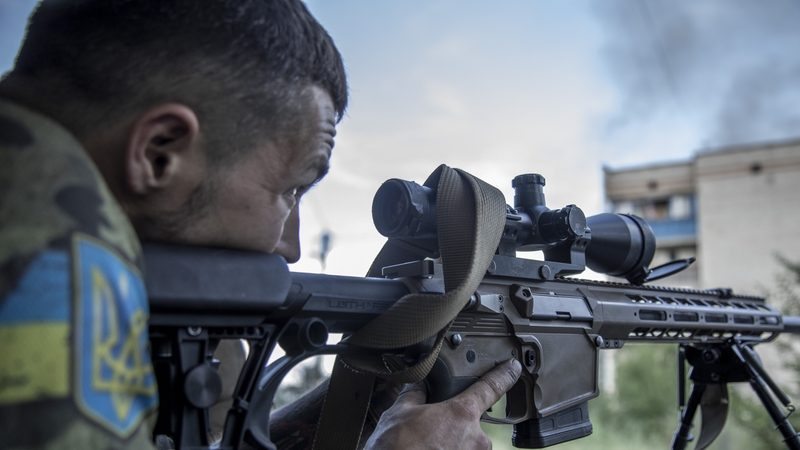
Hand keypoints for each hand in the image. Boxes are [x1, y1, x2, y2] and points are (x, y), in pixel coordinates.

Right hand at [364, 358, 522, 449]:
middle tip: (429, 431)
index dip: (504, 375)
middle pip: (472, 423)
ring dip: (450, 444)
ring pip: (466, 445)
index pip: (490, 387)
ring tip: (425, 445)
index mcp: (461, 414)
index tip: (513, 368)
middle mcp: (475, 439)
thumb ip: (414, 394)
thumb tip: (419, 386)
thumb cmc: (394, 448)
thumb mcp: (398, 413)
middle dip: (453, 424)